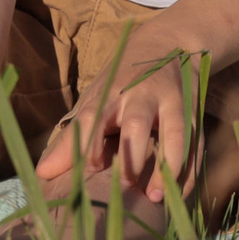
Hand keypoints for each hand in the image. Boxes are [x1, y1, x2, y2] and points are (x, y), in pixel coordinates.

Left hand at [34, 42, 203, 203]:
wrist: (171, 42)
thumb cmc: (123, 79)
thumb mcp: (96, 98)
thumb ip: (73, 136)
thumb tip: (42, 173)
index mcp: (110, 92)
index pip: (93, 116)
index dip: (88, 143)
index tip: (89, 168)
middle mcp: (141, 95)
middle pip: (135, 125)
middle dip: (130, 157)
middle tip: (124, 185)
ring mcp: (171, 102)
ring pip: (174, 134)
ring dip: (166, 167)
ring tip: (154, 197)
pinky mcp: (194, 112)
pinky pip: (196, 144)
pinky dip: (190, 171)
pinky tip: (180, 194)